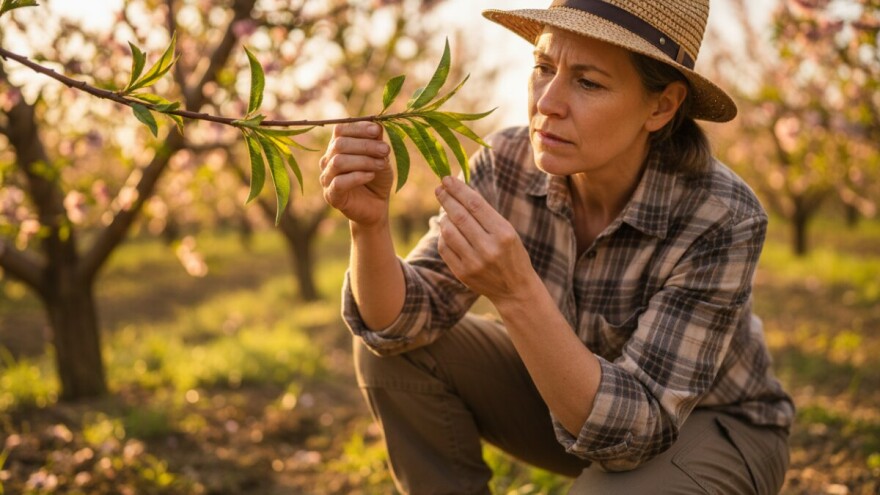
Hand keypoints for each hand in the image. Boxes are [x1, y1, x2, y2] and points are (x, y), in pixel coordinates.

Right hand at [320, 122, 394, 227]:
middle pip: (340, 144)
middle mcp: (328, 160)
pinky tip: (370, 175)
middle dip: (365, 145)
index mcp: (338, 147)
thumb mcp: (381, 157)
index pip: (340, 129)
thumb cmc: (377, 179)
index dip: (358, 128)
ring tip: (381, 164)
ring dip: (363, 160)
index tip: (377, 131)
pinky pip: (339, 182)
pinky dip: (357, 176)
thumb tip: (377, 125)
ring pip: (339, 162)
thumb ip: (377, 143)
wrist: (376, 207)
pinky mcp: (331, 195)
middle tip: (385, 150)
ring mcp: (326, 178)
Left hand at [434, 176, 538, 302]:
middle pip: (459, 216)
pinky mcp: (463, 273)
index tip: (447, 179)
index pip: (475, 205)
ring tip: (445, 211)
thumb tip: (459, 192)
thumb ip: (486, 215)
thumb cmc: (511, 254)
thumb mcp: (507, 232)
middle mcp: (489, 247)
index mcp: (503, 233)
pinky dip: (443, 235)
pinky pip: (445, 248)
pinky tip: (447, 230)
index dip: (459, 190)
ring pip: (449, 231)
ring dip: (444, 217)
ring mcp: (474, 262)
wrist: (515, 290)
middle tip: (439, 188)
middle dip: (446, 199)